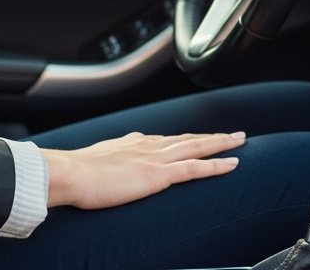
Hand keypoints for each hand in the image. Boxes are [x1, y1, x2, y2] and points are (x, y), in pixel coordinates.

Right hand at [42, 131, 244, 209]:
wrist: (69, 173)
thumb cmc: (76, 174)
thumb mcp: (96, 162)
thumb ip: (109, 163)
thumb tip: (109, 167)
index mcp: (133, 143)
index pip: (167, 140)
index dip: (187, 139)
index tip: (199, 138)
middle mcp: (148, 145)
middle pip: (188, 139)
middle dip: (212, 136)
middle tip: (233, 133)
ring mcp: (155, 159)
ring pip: (197, 147)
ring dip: (221, 143)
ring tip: (239, 141)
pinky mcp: (158, 175)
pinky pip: (195, 168)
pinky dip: (216, 165)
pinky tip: (232, 164)